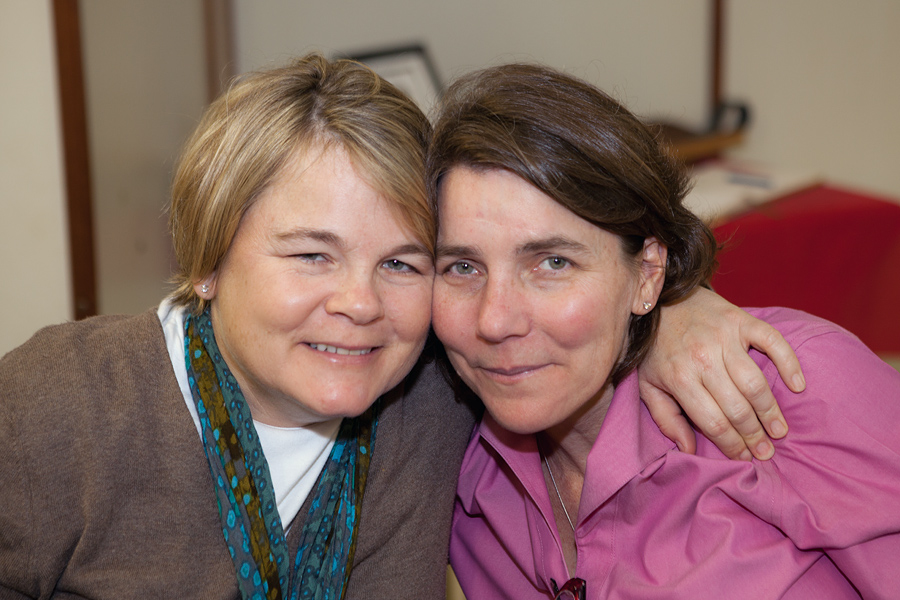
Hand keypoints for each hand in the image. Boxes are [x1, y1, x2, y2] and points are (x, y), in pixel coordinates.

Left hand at [639, 288, 804, 459]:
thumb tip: (687, 449)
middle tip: (766, 451)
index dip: (732, 445)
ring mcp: (723, 337)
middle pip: (736, 407)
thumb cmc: (655, 349)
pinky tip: (798, 385)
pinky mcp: (740, 319)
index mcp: (679, 378)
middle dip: (754, 435)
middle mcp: (702, 359)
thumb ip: (666, 419)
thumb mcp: (648, 385)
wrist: (659, 302)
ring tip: (779, 430)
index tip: (745, 457)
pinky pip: (772, 342)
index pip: (713, 422)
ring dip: (770, 410)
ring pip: (755, 383)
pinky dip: (789, 363)